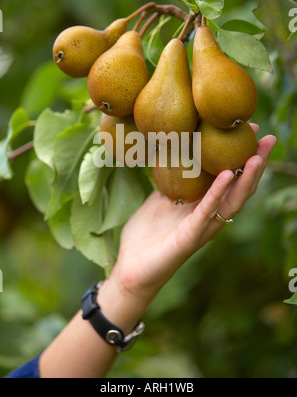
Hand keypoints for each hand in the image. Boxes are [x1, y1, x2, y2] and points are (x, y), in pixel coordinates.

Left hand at [108, 127, 275, 307]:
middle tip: (267, 139)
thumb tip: (171, 152)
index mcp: (204, 205)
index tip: (250, 131)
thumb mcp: (160, 198)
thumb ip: (172, 180)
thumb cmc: (147, 234)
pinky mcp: (191, 236)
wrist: (131, 265)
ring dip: (247, 178)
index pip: (230, 178)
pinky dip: (218, 193)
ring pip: (232, 201)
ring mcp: (203, 227)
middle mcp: (210, 216)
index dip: (241, 156)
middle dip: (256, 164)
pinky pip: (207, 211)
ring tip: (257, 156)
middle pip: (240, 188)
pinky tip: (227, 175)